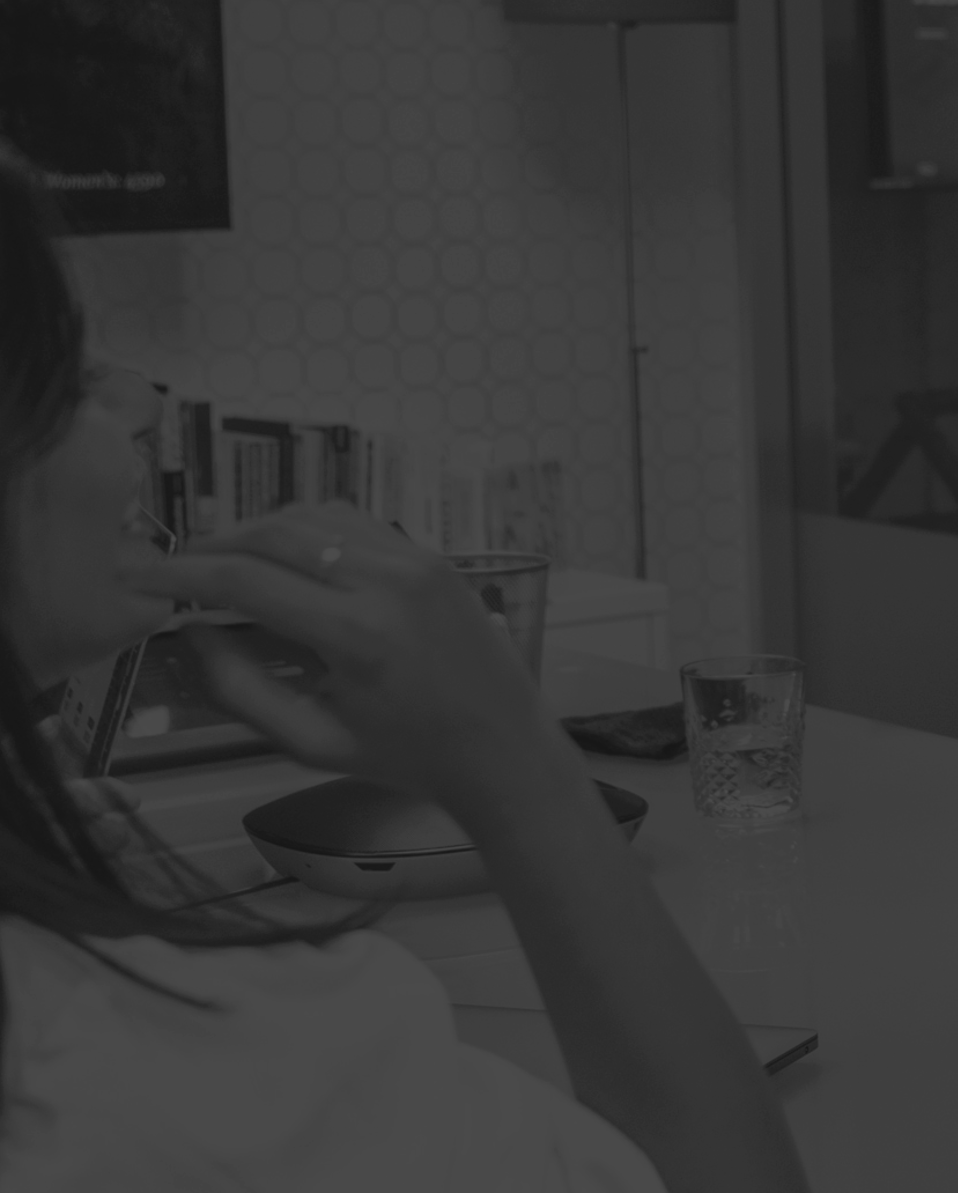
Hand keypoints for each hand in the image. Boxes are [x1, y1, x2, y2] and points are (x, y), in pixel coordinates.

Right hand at [130, 504, 568, 811]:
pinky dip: (308, 528)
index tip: (142, 575)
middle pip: (276, 533)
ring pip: (315, 515)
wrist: (501, 747)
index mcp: (359, 634)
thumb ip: (240, 689)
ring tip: (223, 560)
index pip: (247, 580)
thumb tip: (191, 633)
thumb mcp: (311, 741)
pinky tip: (283, 555)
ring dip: (259, 529)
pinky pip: (356, 521)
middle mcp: (390, 582)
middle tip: (177, 567)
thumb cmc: (407, 756)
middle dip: (215, 543)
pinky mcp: (434, 556)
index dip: (181, 572)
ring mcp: (418, 561)